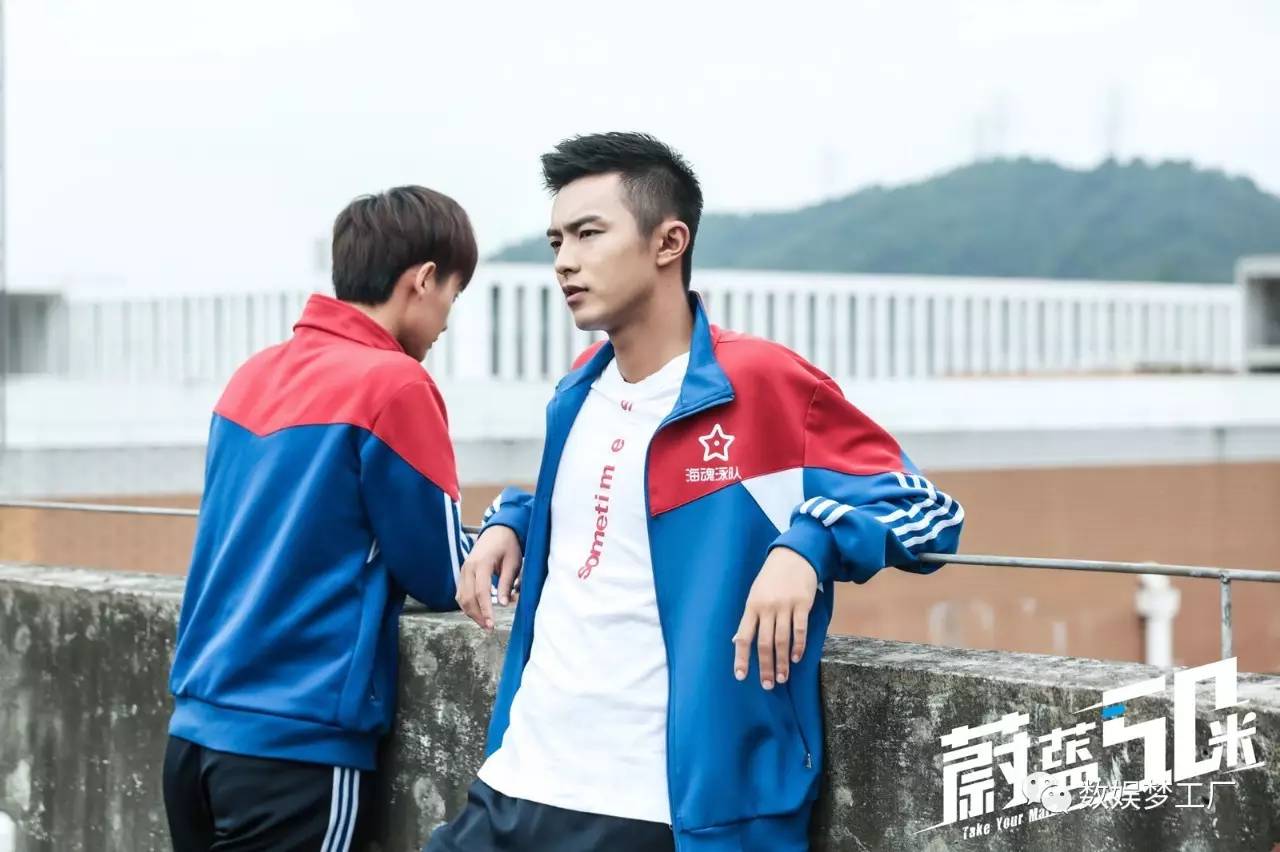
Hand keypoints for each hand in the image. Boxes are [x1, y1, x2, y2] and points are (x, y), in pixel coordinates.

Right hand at [456, 525, 522, 630]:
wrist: (498, 530)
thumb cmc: (508, 545)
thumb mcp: (513, 563)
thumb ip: (507, 583)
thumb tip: (504, 604)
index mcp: (481, 563)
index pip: (481, 592)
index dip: (486, 610)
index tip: (492, 624)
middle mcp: (468, 567)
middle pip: (467, 597)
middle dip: (477, 615)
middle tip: (489, 628)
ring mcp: (463, 570)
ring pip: (461, 597)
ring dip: (471, 612)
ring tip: (485, 623)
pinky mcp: (463, 573)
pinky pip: (461, 592)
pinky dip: (467, 604)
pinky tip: (478, 612)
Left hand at [732, 547, 818, 688]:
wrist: (793, 556)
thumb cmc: (771, 579)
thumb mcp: (755, 595)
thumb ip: (749, 618)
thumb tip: (736, 641)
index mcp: (751, 607)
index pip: (743, 636)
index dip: (741, 658)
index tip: (741, 676)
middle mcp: (766, 608)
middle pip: (764, 643)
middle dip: (765, 666)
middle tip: (768, 685)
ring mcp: (784, 606)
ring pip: (782, 640)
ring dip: (782, 662)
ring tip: (782, 677)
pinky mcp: (802, 604)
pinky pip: (799, 629)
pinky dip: (798, 646)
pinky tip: (797, 658)